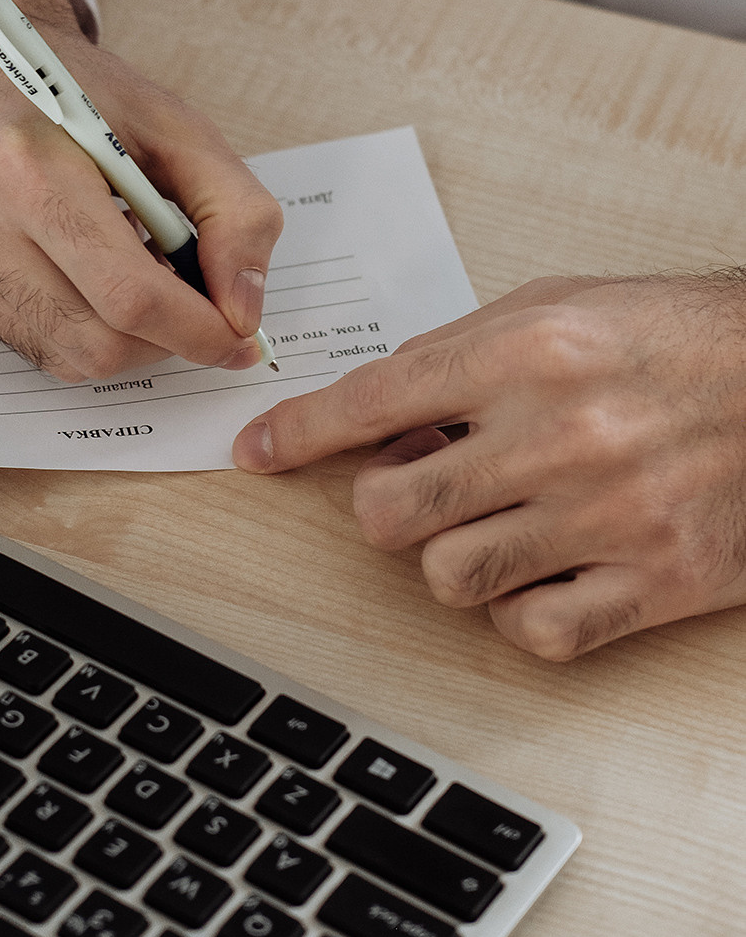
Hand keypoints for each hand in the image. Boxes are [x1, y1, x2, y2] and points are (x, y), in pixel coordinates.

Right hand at [0, 0, 282, 379]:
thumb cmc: (73, 92)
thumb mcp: (174, 124)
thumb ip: (234, 212)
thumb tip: (242, 310)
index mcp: (28, 166)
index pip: (129, 294)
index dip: (199, 330)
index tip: (239, 337)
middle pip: (99, 342)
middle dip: (165, 339)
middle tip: (190, 299)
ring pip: (67, 357)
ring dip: (123, 335)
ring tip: (133, 269)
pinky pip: (30, 344)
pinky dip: (76, 325)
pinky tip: (79, 269)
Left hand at [233, 274, 745, 658]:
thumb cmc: (680, 335)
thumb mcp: (564, 305)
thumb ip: (464, 351)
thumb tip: (380, 413)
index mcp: (532, 349)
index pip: (374, 400)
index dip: (297, 432)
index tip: (256, 452)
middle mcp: (564, 432)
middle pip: (390, 512)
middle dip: (382, 507)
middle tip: (417, 490)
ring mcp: (611, 514)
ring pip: (450, 577)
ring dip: (451, 557)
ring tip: (494, 525)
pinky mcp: (658, 579)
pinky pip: (535, 632)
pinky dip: (521, 612)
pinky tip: (545, 571)